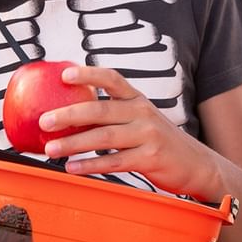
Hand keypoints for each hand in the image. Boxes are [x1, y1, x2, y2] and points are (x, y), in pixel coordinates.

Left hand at [38, 66, 216, 197]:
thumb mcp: (142, 119)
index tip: (64, 75)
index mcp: (138, 100)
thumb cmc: (161, 142)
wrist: (196, 164)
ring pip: (103, 138)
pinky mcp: (150, 158)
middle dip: (69, 114)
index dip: (88, 74)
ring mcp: (148, 135)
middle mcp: (142, 113)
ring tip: (51, 149)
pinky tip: (73, 168)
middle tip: (44, 121)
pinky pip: (114, 162)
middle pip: (101, 110)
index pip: (112, 79)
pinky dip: (90, 166)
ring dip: (74, 143)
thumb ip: (114, 115)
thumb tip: (71, 115)